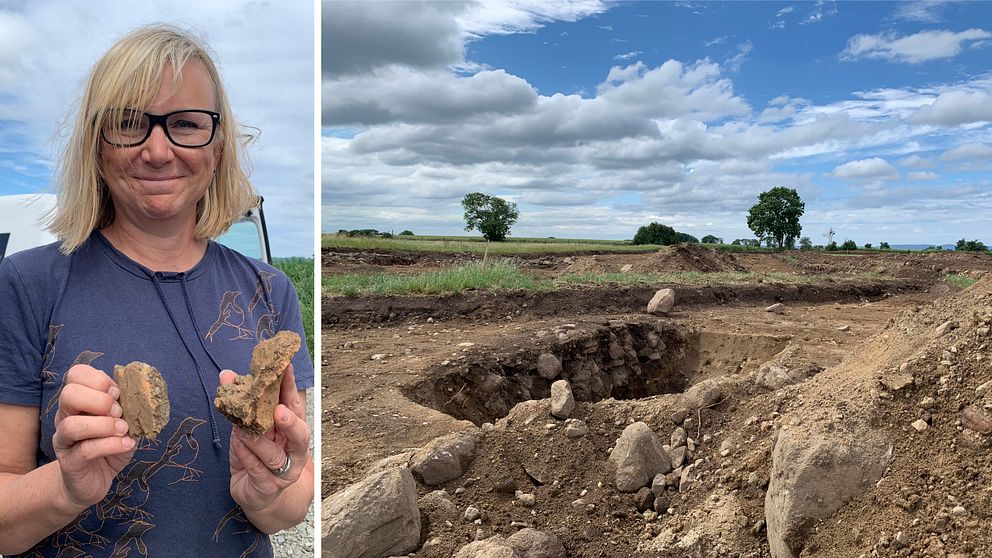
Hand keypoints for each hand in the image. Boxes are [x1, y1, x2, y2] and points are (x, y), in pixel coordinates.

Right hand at [52, 364, 136, 508]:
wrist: (92, 481)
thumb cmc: (108, 447)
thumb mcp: (123, 422)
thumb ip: (128, 407)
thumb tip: (145, 393)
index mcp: (79, 401)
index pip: (76, 374)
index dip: (99, 379)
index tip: (117, 393)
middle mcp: (65, 416)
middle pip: (70, 394)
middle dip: (100, 400)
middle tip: (119, 412)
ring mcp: (64, 440)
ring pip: (72, 424)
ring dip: (104, 425)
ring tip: (124, 430)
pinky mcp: (69, 463)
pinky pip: (85, 450)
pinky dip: (110, 445)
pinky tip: (126, 445)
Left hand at [222, 364, 309, 512]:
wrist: (259, 495)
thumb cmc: (257, 457)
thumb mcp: (252, 429)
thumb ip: (243, 406)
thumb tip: (227, 375)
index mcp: (292, 430)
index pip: (295, 405)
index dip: (291, 386)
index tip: (285, 367)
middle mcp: (294, 451)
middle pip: (300, 435)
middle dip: (290, 422)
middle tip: (279, 411)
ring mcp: (284, 471)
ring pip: (275, 455)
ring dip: (258, 441)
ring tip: (243, 430)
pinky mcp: (268, 486)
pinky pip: (256, 469)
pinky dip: (245, 455)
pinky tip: (238, 444)